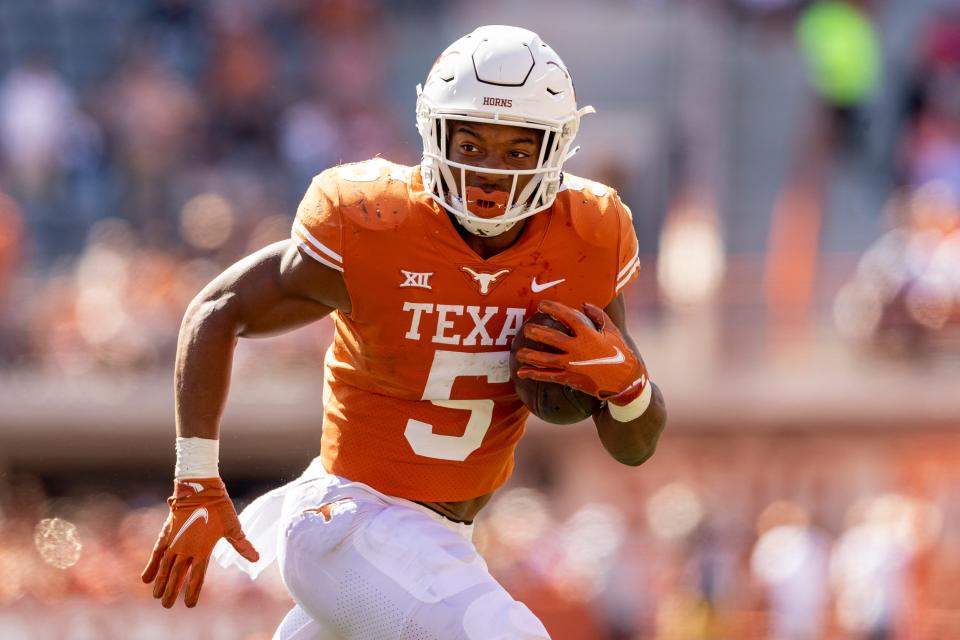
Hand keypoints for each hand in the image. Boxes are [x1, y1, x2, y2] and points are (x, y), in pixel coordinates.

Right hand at [141, 477, 258, 607]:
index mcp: (202, 550)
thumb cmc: (219, 506)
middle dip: (171, 592)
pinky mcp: (166, 533)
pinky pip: (156, 553)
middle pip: (176, 576)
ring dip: (160, 582)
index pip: (196, 578)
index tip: (189, 604)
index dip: (192, 592)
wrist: (199, 487)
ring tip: (156, 596)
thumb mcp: (233, 526)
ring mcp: (174, 541)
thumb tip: (256, 559)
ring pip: (164, 567)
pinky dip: (151, 565)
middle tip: (166, 606)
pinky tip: (145, 578)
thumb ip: (242, 545)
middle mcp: (186, 549)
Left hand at [515, 300, 647, 401]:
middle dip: (536, 333)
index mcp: (589, 334)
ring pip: (545, 360)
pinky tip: (521, 373)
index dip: (554, 309)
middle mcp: (578, 348)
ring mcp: (572, 365)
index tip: (542, 305)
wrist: (626, 382)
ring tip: (518, 352)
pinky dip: (533, 374)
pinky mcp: (570, 379)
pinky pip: (548, 376)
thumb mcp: (613, 332)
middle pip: (551, 339)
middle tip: (526, 329)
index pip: (568, 317)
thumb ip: (599, 316)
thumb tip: (584, 304)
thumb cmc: (620, 354)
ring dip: (529, 356)